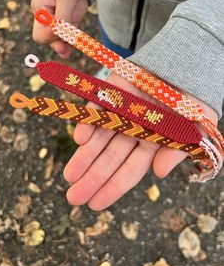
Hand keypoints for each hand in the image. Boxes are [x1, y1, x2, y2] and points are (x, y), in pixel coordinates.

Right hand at [31, 0, 88, 57]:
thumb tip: (60, 37)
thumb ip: (63, 17)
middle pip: (48, 40)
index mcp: (40, 11)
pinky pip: (68, 37)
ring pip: (59, 41)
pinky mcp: (68, 22)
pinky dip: (72, 43)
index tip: (62, 30)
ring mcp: (57, 21)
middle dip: (57, 44)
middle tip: (65, 50)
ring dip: (65, 46)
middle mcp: (46, 19)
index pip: (40, 35)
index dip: (51, 37)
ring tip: (70, 51)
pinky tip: (76, 46)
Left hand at [63, 73, 217, 210]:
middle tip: (74, 197)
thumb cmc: (194, 96)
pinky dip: (88, 122)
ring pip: (98, 139)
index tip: (95, 203)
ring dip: (83, 156)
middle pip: (109, 159)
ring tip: (69, 176)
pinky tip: (79, 139)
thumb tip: (159, 173)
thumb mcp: (196, 125)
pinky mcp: (111, 92)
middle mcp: (132, 131)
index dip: (113, 187)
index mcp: (151, 143)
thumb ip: (178, 149)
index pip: (130, 170)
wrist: (187, 62)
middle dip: (92, 178)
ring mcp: (120, 112)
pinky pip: (97, 108)